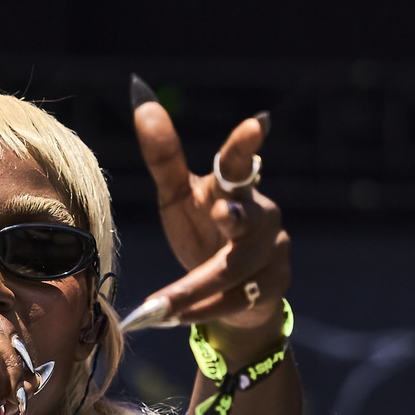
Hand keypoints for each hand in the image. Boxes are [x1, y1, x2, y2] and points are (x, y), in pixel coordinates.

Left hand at [128, 96, 290, 354]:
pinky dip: (201, 311)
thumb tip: (141, 96)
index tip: (256, 123)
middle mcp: (262, 216)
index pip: (240, 164)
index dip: (246, 145)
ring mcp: (272, 253)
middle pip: (252, 216)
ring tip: (158, 305)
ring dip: (196, 287)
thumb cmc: (204, 231)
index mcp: (234, 189)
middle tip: (222, 212)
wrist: (236, 294)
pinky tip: (170, 319)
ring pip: (237, 269)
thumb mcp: (179, 197)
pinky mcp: (273, 288)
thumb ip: (163, 156)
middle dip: (238, 215)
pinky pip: (236, 301)